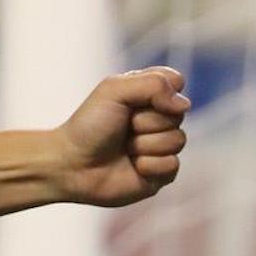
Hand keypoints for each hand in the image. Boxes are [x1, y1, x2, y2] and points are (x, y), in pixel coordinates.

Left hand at [51, 67, 189, 207]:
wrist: (71, 165)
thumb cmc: (89, 125)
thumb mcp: (114, 90)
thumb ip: (152, 84)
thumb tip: (183, 104)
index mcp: (147, 94)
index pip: (176, 82)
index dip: (162, 91)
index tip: (136, 99)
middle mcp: (157, 118)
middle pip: (178, 114)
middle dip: (146, 122)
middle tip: (124, 127)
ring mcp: (160, 146)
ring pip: (178, 140)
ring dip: (145, 145)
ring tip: (125, 148)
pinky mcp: (161, 173)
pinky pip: (173, 165)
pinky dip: (149, 166)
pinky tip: (132, 166)